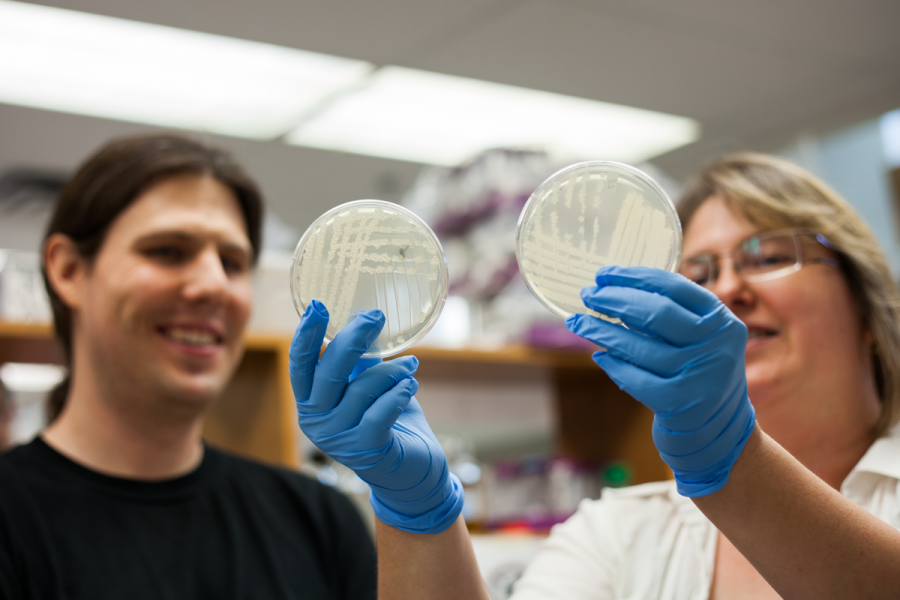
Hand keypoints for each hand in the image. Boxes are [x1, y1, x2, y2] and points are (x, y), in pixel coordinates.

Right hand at [289, 300, 463, 532]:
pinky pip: (381, 412)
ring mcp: (339, 439)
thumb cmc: (386, 421)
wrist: (409, 472)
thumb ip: (358, 365)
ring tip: (410, 364)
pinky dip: (398, 393)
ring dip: (390, 370)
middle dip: (352, 339)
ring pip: (361, 389)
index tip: (318, 306)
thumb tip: (363, 322)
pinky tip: (410, 385)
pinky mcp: (366, 450)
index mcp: (311, 403)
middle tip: (375, 317)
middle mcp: (317, 421)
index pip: (300, 365)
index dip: (306, 335)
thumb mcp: (366, 388)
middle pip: (328, 372)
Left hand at [565, 266, 755, 496]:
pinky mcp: (681, 405)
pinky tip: (598, 356)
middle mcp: (717, 346)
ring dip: (602, 331)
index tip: (605, 275)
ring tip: (578, 322)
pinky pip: (635, 378)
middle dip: (614, 300)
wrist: (721, 433)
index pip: (674, 287)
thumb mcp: (700, 340)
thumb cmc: (698, 375)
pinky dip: (613, 365)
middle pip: (656, 313)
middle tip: (587, 295)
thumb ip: (672, 316)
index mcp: (722, 321)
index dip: (635, 277)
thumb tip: (613, 288)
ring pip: (639, 346)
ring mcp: (700, 377)